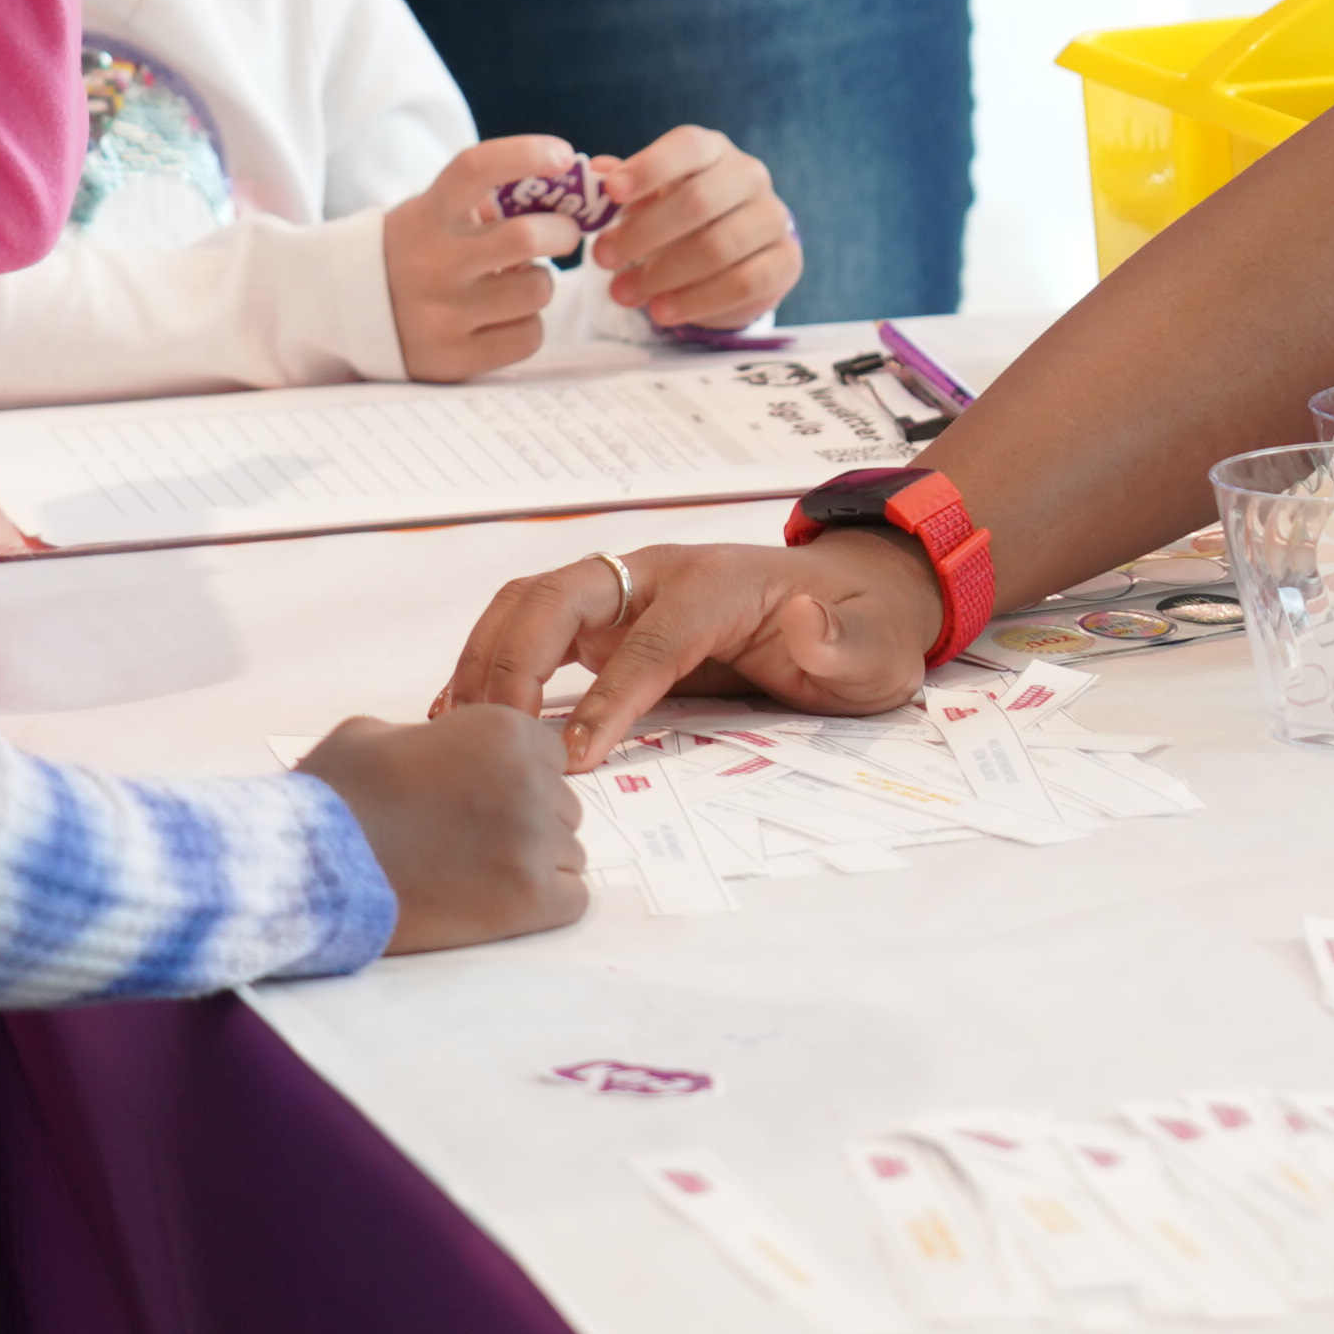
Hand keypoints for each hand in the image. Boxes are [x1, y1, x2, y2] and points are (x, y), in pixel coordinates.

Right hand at [294, 707, 588, 951]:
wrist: (308, 867)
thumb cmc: (332, 799)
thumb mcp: (375, 734)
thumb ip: (431, 737)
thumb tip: (441, 753)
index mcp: (502, 730)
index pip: (550, 758)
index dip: (516, 781)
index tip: (480, 801)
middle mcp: (531, 780)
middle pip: (561, 809)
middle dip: (525, 825)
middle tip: (469, 845)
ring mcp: (534, 841)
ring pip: (568, 855)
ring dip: (532, 867)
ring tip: (473, 878)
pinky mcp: (530, 899)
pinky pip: (572, 900)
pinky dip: (544, 906)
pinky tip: (496, 905)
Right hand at [386, 135, 589, 381]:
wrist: (348, 312)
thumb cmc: (414, 253)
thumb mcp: (433, 216)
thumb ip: (486, 203)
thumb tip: (564, 197)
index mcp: (427, 216)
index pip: (475, 169)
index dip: (526, 154)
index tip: (562, 156)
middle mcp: (431, 263)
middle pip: (526, 237)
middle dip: (561, 232)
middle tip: (562, 234)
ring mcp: (440, 315)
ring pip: (537, 290)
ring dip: (540, 282)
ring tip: (515, 282)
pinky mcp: (453, 359)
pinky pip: (529, 336)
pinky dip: (528, 324)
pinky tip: (503, 318)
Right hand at [437, 532, 947, 767]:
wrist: (854, 602)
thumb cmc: (860, 631)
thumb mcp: (875, 648)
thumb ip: (841, 644)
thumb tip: (805, 623)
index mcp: (720, 584)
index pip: (651, 639)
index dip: (609, 696)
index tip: (573, 758)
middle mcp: (658, 575)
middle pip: (562, 597)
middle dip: (516, 660)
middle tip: (489, 740)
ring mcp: (626, 593)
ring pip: (532, 604)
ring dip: (489, 657)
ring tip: (458, 731)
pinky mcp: (607, 618)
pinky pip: (532, 627)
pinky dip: (491, 659)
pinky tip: (460, 710)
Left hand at [589, 126, 798, 335]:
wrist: (733, 256)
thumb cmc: (677, 218)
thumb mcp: (648, 196)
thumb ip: (622, 187)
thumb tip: (595, 174)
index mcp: (713, 150)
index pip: (687, 146)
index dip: (649, 167)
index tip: (611, 192)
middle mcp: (749, 176)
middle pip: (699, 201)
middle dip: (643, 233)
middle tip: (602, 258)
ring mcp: (774, 218)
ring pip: (718, 247)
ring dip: (663, 275)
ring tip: (622, 293)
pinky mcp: (787, 260)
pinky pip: (744, 283)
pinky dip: (697, 301)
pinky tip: (661, 311)